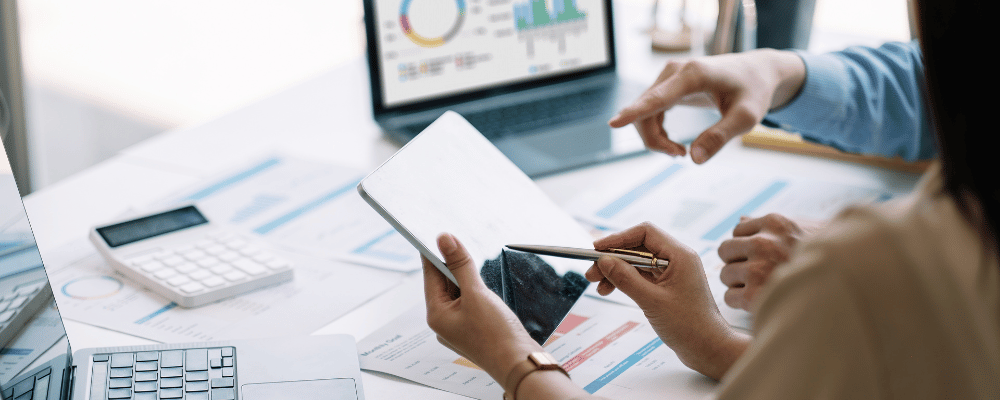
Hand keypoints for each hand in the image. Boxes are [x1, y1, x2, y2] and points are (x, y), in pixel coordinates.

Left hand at [422, 234, 541, 384]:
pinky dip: (475, 291)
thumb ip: (460, 264)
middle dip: (453, 265)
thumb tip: (444, 239)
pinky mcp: (473, 329)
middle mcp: (444, 322)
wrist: (520, 364)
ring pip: (457, 293)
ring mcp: (458, 327)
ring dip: (466, 278)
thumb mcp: (477, 293)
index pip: (430, 275)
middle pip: (443, 283)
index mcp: (437, 315)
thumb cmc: (497, 336)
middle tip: (461, 244)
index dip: (434, 253)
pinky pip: (469, 303)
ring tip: (475, 266)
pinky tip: (485, 287)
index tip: (437, 233)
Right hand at [584, 223, 747, 379]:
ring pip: (637, 262)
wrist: (709, 349)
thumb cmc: (690, 326)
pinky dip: (625, 280)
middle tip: (592, 272)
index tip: (597, 249)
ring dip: (616, 271)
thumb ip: (626, 279)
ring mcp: (672, 272)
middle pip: (638, 247)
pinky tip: (611, 290)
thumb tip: (604, 261)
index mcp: (680, 255)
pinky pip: (641, 275)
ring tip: (598, 285)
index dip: (618, 238)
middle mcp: (677, 259)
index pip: (644, 233)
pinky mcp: (668, 285)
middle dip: (613, 258)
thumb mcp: (652, 301)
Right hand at [609, 49, 804, 162]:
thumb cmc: (753, 92)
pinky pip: (648, 111)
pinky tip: (674, 143)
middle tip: (680, 156)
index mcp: (694, 75)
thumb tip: (694, 159)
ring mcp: (668, 76)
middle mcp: (675, 71)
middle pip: (645, 111)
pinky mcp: (666, 84)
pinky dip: (656, 132)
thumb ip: (720, 137)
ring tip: (681, 152)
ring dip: (655, 138)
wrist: (755, 72)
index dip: (635, 112)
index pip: (658, 98)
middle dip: (655, 141)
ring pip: (643, 113)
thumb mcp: (747, 117)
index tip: (613, 123)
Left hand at [718, 214, 824, 310]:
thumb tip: (742, 219)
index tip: (759, 256)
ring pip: (725, 275)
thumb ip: (771, 226)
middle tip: (756, 273)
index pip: (738, 230)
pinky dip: (740, 302)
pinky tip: (759, 302)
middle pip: (725, 251)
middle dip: (737, 262)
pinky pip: (730, 297)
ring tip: (761, 288)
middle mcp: (764, 243)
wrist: (852, 283)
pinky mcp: (756, 296)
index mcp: (775, 223)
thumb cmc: (827, 258)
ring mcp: (759, 269)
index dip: (746, 245)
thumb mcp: (802, 230)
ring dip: (738, 283)